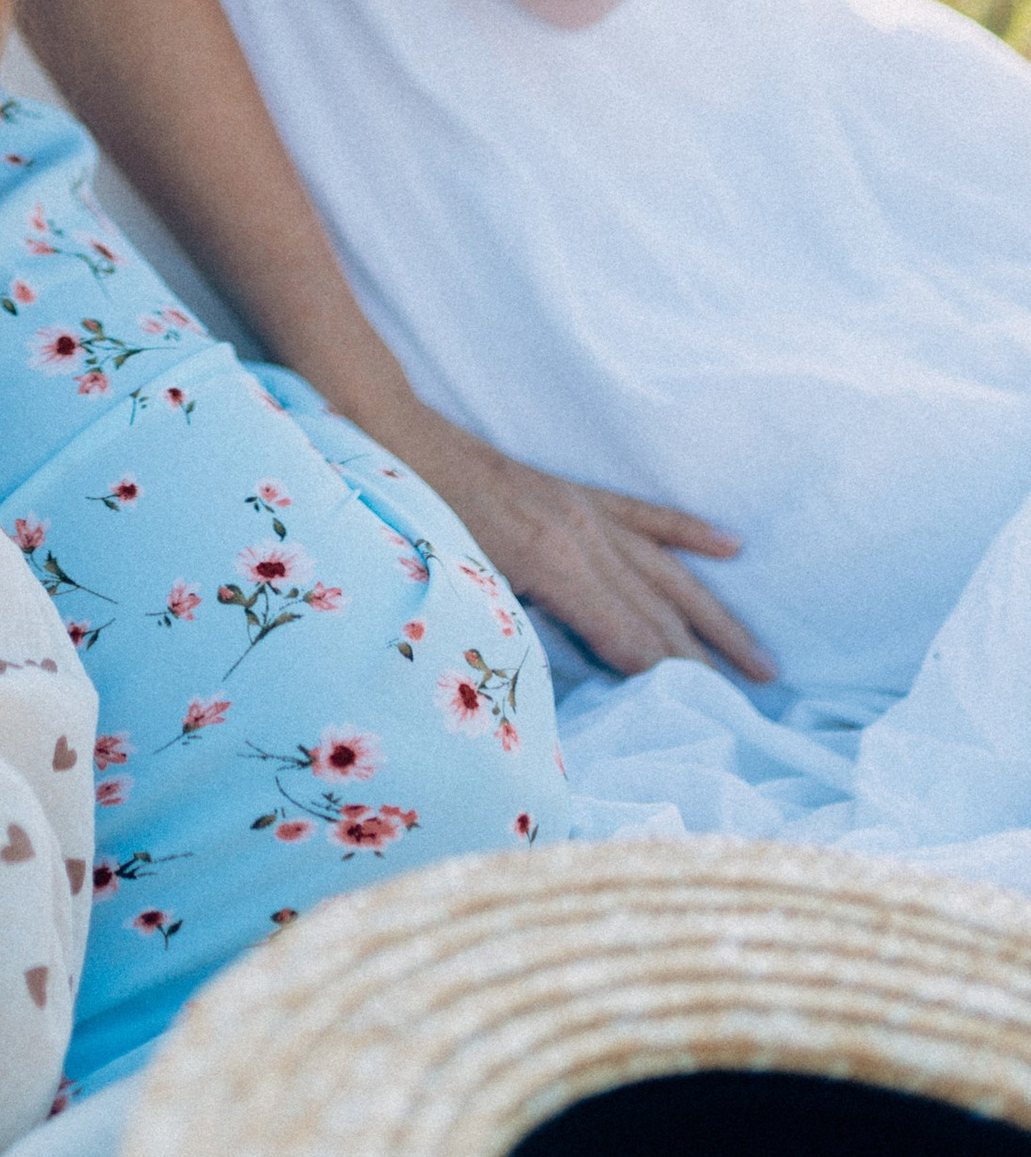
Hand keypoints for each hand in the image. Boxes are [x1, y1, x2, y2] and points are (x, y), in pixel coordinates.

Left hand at [392, 403, 776, 685]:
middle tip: (751, 712)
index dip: (667, 680)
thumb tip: (556, 685)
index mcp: (555, 565)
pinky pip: (646, 515)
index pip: (629, 637)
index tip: (707, 719)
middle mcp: (583, 536)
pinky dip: (690, 531)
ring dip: (716, 618)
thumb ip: (515, 635)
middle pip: (658, 612)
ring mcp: (584, 509)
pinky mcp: (574, 492)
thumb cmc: (415, 524)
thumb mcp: (465, 591)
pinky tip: (732, 547)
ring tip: (762, 661)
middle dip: (706, 664)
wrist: (394, 437)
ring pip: (667, 572)